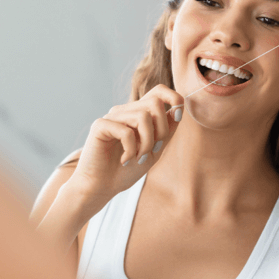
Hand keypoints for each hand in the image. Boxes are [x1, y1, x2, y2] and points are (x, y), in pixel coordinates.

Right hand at [68, 85, 183, 203]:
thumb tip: (178, 110)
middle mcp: (124, 111)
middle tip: (154, 149)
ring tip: (139, 158)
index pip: (158, 92)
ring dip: (147, 143)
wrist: (101, 187)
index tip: (178, 117)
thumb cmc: (125, 170)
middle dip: (162, 129)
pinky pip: (126, 132)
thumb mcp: (154, 150)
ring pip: (142, 116)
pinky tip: (125, 160)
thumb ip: (166, 131)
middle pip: (154, 102)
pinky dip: (131, 150)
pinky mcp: (100, 126)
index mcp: (137, 114)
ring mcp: (112, 117)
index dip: (174, 98)